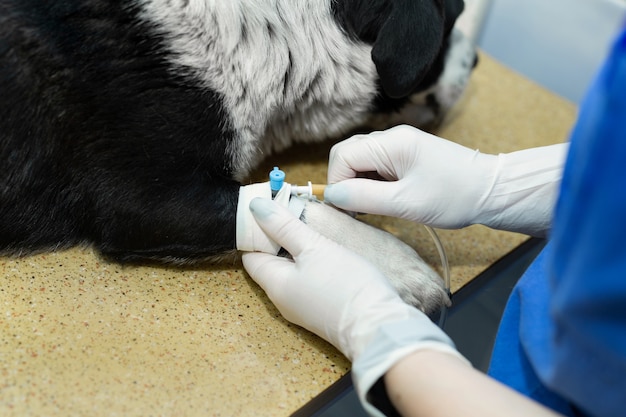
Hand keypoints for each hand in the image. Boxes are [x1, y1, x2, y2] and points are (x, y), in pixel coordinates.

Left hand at [242, 197, 464, 415]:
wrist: (379, 328)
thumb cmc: (345, 286)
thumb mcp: (314, 247)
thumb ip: (284, 226)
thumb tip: (254, 207)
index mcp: (274, 285)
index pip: (251, 254)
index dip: (256, 230)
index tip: (269, 208)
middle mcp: (283, 299)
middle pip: (270, 263)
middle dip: (277, 237)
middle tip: (292, 211)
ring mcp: (303, 307)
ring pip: (291, 272)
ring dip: (296, 250)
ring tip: (310, 227)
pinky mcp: (321, 309)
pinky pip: (307, 281)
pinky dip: (310, 264)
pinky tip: (326, 251)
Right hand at [324, 124, 497, 228]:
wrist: (492, 191)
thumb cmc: (453, 197)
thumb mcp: (405, 203)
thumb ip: (364, 197)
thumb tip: (331, 196)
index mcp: (391, 143)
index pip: (342, 156)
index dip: (337, 183)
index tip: (347, 210)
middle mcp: (392, 137)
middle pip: (348, 154)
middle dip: (345, 182)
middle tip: (357, 210)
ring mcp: (400, 144)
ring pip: (361, 160)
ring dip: (358, 184)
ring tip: (373, 207)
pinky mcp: (407, 155)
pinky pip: (376, 165)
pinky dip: (372, 183)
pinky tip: (385, 200)